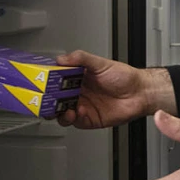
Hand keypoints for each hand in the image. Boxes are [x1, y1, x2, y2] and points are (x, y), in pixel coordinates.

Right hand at [55, 51, 169, 128]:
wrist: (140, 93)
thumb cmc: (124, 77)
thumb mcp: (101, 63)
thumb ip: (81, 59)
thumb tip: (61, 58)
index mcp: (78, 78)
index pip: (56, 81)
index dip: (46, 82)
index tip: (40, 82)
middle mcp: (78, 93)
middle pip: (55, 99)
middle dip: (47, 100)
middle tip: (45, 98)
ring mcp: (82, 107)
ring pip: (60, 112)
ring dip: (57, 111)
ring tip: (61, 106)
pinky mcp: (88, 119)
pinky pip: (74, 121)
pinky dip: (71, 117)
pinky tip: (77, 111)